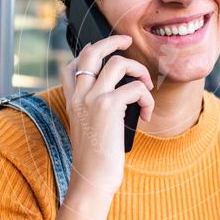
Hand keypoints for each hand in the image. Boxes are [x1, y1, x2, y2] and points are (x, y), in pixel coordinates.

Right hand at [61, 35, 154, 198]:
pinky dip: (147, 99)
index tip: (105, 51)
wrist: (92, 178)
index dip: (90, 51)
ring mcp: (92, 98)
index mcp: (72, 100)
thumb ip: (94, 108)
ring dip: (139, 71)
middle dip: (113, 41)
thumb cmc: (95, 158)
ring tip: (146, 87)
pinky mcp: (109, 106)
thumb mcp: (88, 128)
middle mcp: (79, 95)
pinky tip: (146, 114)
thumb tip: (118, 94)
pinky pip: (136, 88)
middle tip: (128, 42)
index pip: (73, 64)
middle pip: (93, 52)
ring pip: (118, 63)